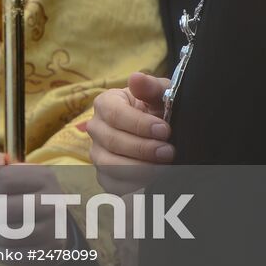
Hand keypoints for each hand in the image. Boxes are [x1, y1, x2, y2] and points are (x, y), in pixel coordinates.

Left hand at [0, 153, 66, 254]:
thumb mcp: (15, 175)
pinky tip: (7, 243)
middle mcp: (53, 202)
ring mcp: (53, 230)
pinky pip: (8, 255)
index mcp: (44, 177)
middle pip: (0, 209)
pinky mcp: (48, 255)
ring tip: (0, 227)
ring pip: (3, 234)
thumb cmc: (27, 195)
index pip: (2, 181)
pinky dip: (0, 250)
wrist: (56, 226)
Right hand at [87, 72, 173, 195]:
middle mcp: (95, 128)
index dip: (139, 124)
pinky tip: (153, 184)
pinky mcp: (104, 175)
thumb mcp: (160, 95)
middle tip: (169, 152)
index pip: (114, 114)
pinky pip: (112, 186)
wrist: (159, 132)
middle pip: (111, 142)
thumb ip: (151, 87)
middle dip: (142, 149)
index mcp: (105, 104)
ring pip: (109, 166)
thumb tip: (136, 78)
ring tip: (164, 169)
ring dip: (138, 170)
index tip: (165, 130)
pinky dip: (132, 188)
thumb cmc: (157, 109)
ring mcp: (97, 153)